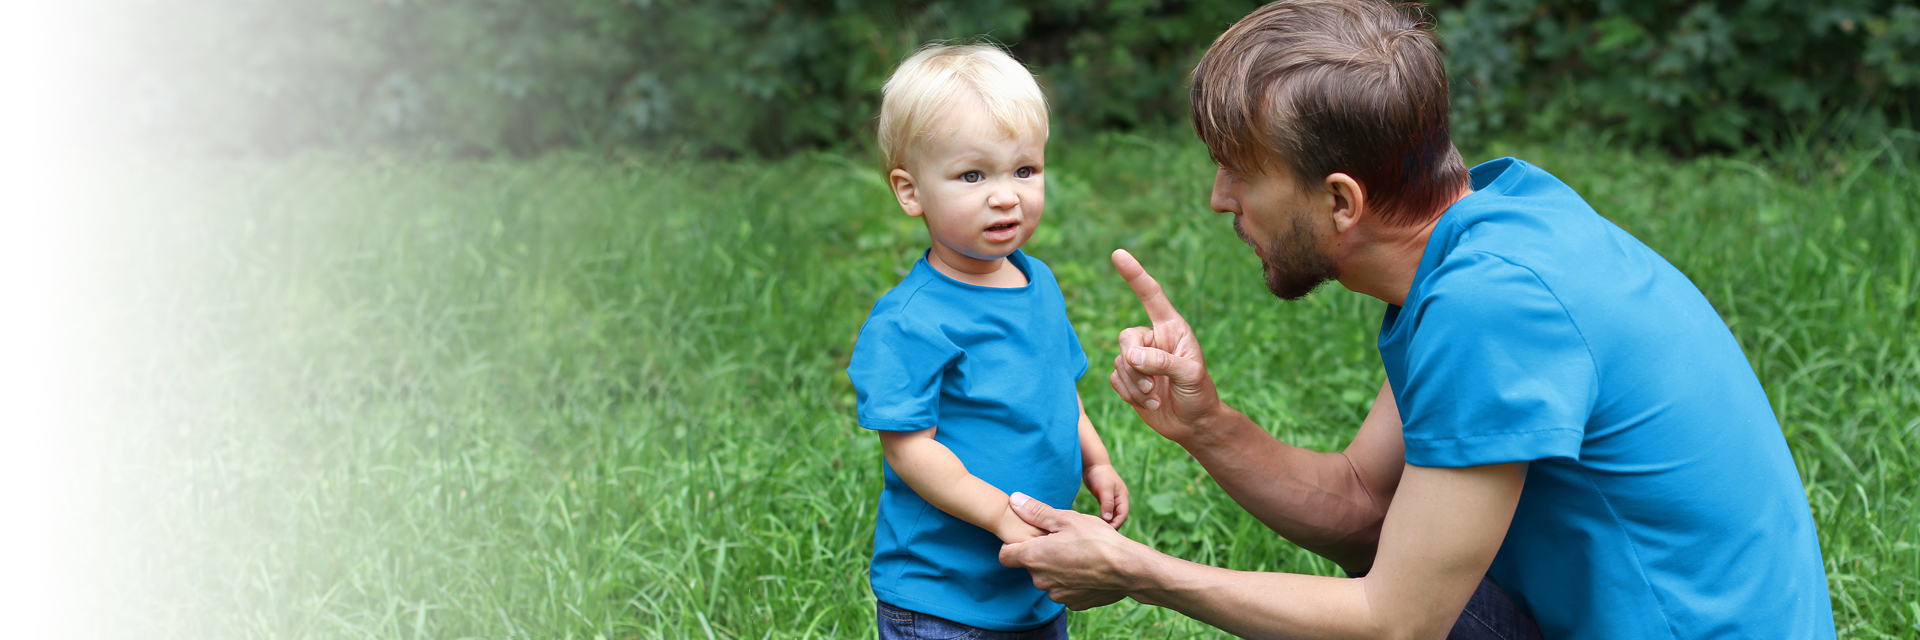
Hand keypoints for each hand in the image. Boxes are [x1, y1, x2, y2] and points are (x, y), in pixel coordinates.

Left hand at [999, 492, 1142, 609]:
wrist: (1127, 569)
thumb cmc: (1096, 539)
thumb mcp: (1066, 518)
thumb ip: (1036, 512)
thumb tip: (1014, 500)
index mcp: (1034, 557)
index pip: (1005, 555)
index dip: (1014, 545)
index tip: (1030, 538)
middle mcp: (1040, 580)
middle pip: (1030, 566)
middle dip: (1041, 554)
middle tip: (1063, 541)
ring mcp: (1057, 594)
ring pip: (1048, 579)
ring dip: (1057, 568)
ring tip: (1078, 554)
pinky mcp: (1073, 603)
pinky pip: (1065, 589)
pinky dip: (1071, 581)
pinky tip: (1087, 569)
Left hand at [1083, 463, 1129, 528]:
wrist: (1093, 464)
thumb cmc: (1100, 475)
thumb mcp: (1104, 489)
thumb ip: (1107, 503)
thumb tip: (1108, 519)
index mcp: (1123, 497)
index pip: (1123, 515)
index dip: (1117, 523)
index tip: (1107, 531)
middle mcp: (1119, 499)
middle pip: (1118, 517)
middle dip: (1112, 525)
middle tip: (1102, 534)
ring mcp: (1112, 499)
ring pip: (1112, 515)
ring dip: (1107, 522)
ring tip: (1098, 531)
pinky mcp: (1104, 499)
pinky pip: (1105, 512)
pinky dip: (1102, 517)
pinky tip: (1095, 523)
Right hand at [1108, 249, 1224, 443]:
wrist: (1193, 425)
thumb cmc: (1199, 394)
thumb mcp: (1189, 374)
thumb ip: (1161, 361)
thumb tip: (1130, 355)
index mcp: (1171, 328)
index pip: (1151, 296)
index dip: (1135, 275)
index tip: (1118, 254)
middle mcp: (1153, 339)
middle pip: (1126, 337)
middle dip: (1135, 364)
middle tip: (1153, 385)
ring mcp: (1139, 359)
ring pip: (1120, 362)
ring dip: (1136, 385)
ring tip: (1155, 397)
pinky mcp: (1128, 379)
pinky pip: (1114, 379)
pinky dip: (1130, 394)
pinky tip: (1149, 403)